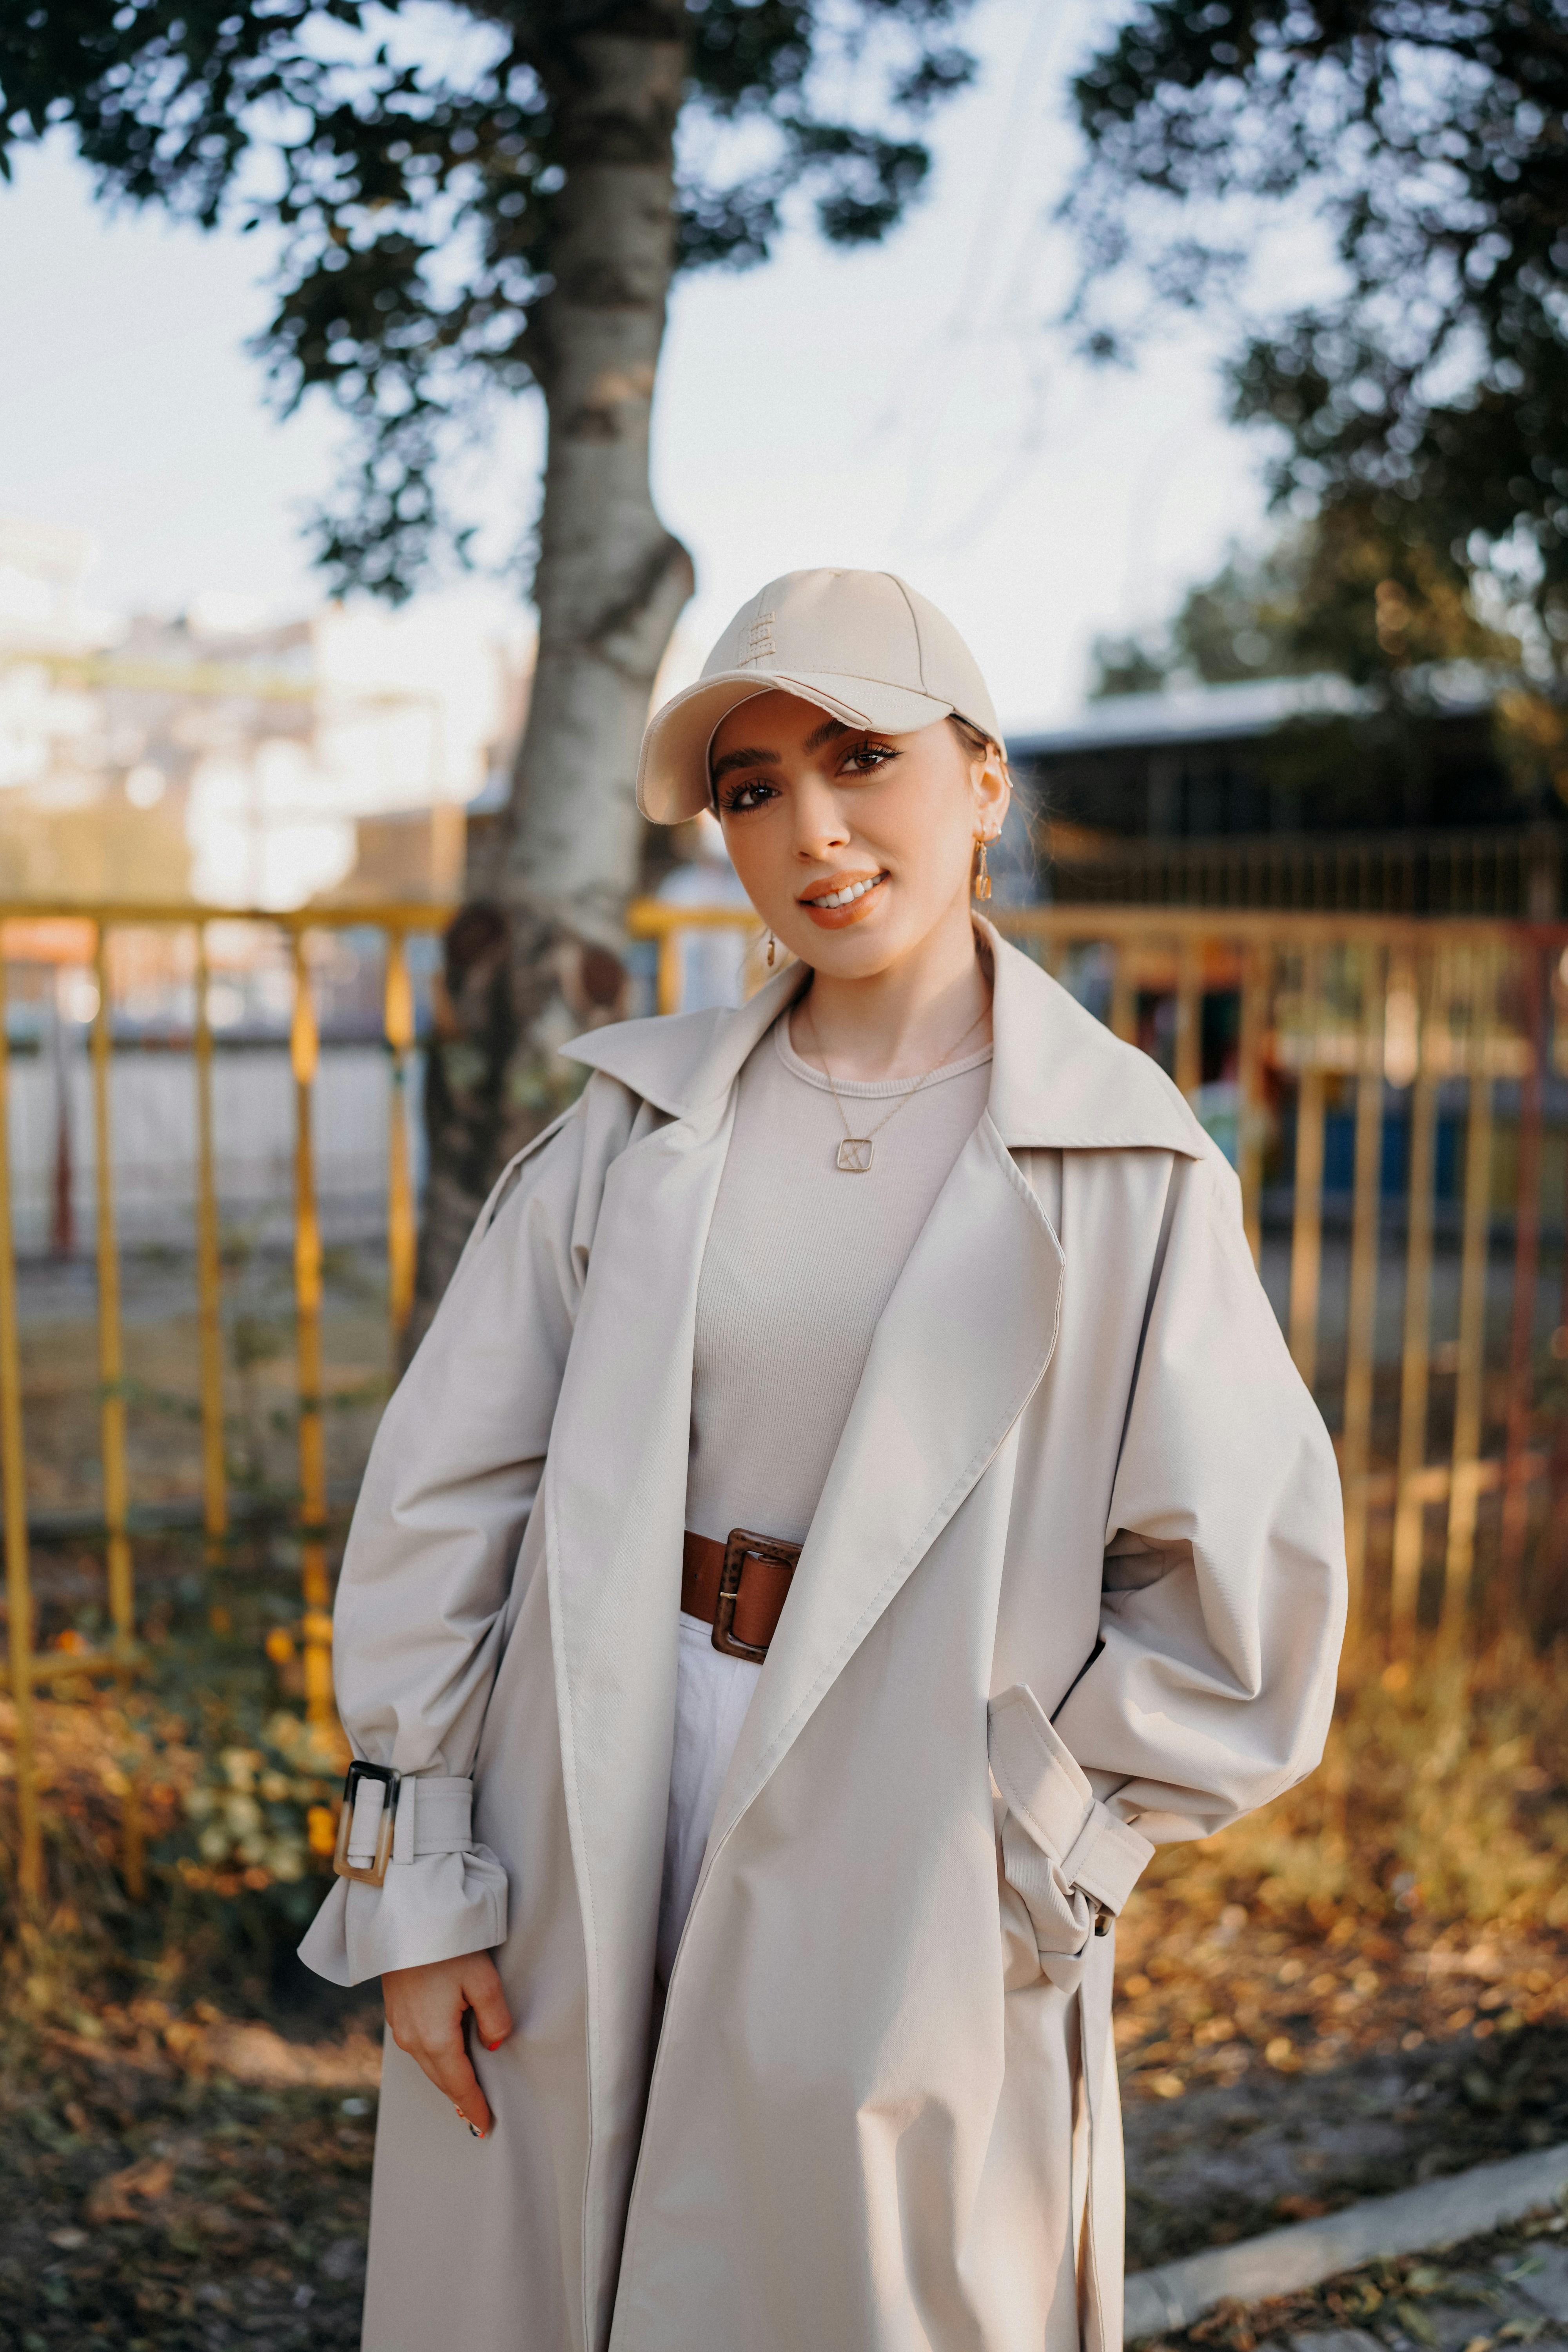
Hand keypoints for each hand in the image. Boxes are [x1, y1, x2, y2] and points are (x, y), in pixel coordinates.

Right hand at [382, 1951, 511, 2138]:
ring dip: (445, 2079)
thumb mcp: (484, 1980)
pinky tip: (443, 2060)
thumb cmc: (447, 1946)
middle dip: (459, 2098)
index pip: (459, 2084)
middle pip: (441, 2078)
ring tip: (462, 2094)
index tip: (485, 2126)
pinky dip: (433, 2060)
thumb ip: (495, 2018)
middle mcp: (412, 2039)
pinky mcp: (395, 2011)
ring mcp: (399, 2026)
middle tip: (476, 2118)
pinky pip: (418, 2047)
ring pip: (427, 2064)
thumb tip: (493, 2044)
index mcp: (435, 2038)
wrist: (404, 1919)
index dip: (474, 2106)